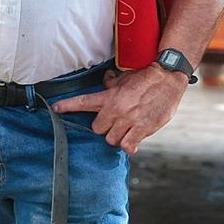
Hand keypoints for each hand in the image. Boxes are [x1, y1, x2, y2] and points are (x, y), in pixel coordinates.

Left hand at [52, 64, 187, 153]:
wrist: (168, 79)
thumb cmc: (148, 78)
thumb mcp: (126, 78)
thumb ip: (113, 84)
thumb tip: (104, 80)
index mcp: (110, 96)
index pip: (83, 101)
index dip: (67, 105)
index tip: (55, 108)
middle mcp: (116, 109)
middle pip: (98, 129)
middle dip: (105, 128)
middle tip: (116, 123)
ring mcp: (128, 120)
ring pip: (112, 139)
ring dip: (118, 137)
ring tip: (127, 129)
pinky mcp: (142, 128)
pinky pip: (128, 146)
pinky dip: (130, 145)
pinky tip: (134, 140)